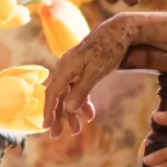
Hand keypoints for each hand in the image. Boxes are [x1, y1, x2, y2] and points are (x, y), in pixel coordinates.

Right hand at [44, 16, 138, 136]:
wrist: (120, 30)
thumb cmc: (109, 49)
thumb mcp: (96, 72)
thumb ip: (81, 90)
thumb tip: (68, 108)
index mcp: (67, 67)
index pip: (53, 93)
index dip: (49, 111)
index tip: (47, 127)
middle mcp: (66, 67)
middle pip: (58, 95)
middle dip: (58, 116)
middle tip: (58, 135)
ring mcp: (74, 68)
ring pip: (68, 94)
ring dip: (72, 112)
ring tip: (77, 130)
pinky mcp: (83, 68)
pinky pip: (78, 88)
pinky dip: (82, 101)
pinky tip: (89, 114)